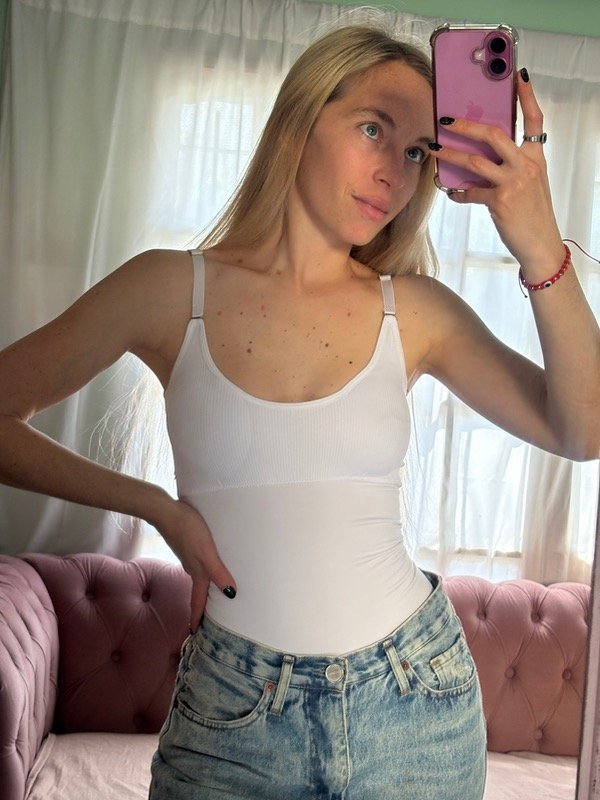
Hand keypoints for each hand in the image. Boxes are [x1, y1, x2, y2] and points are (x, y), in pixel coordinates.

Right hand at [154, 498, 235, 632]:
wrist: (165, 511)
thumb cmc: (187, 529)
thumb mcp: (206, 552)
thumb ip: (217, 572)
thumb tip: (231, 594)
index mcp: (196, 572)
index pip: (198, 600)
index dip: (197, 617)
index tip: (195, 633)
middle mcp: (191, 567)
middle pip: (198, 591)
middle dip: (202, 606)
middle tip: (206, 620)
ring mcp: (187, 556)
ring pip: (197, 577)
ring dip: (203, 589)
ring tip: (212, 595)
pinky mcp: (187, 544)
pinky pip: (197, 564)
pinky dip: (202, 572)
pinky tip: (206, 565)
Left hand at [432, 70, 564, 274]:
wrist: (540, 243)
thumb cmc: (533, 214)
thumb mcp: (531, 183)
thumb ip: (513, 166)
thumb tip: (484, 156)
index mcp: (535, 157)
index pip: (534, 120)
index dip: (527, 96)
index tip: (519, 75)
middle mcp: (525, 165)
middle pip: (494, 134)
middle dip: (467, 125)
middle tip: (446, 121)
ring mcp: (513, 182)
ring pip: (474, 161)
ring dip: (450, 156)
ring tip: (435, 150)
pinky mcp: (500, 201)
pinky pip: (471, 192)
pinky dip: (458, 192)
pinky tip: (450, 191)